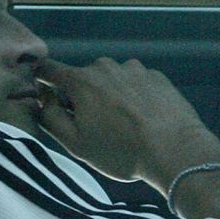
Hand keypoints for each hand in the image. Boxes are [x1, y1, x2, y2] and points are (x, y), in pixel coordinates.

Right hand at [35, 57, 219, 191]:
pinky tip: (145, 118)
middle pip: (83, 77)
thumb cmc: (120, 151)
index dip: (42, 79)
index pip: (49, 69)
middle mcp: (105, 67)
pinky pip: (136, 83)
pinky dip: (135, 96)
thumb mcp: (75, 143)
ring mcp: (134, 69)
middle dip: (83, 95)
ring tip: (125, 123)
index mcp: (80, 81)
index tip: (45, 93)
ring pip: (111, 79)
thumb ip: (49, 117)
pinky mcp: (157, 77)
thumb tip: (42, 98)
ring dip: (110, 94)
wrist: (177, 151)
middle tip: (95, 124)